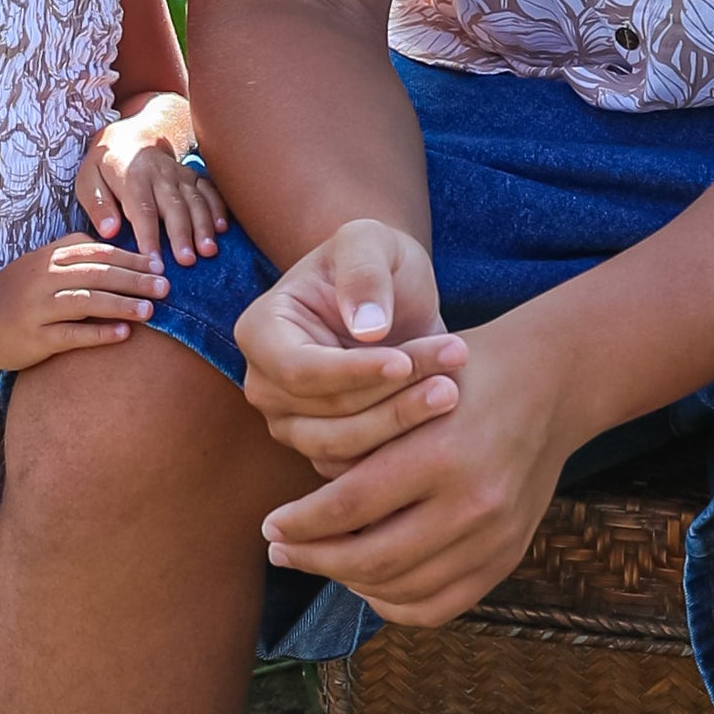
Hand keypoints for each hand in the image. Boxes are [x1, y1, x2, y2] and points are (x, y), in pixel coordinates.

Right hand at [0, 233, 167, 366]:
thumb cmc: (17, 291)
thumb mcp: (41, 263)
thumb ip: (73, 252)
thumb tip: (118, 250)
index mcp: (50, 257)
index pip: (97, 252)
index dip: (130, 258)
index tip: (159, 265)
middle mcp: (44, 278)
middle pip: (97, 274)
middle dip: (135, 280)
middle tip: (166, 287)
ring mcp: (38, 308)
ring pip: (86, 301)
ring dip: (122, 305)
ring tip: (152, 310)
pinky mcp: (35, 337)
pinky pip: (72, 334)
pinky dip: (100, 333)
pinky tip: (124, 334)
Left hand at [77, 99, 224, 265]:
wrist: (130, 135)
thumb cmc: (105, 166)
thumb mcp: (88, 179)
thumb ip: (97, 205)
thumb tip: (109, 231)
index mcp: (131, 176)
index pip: (142, 209)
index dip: (148, 236)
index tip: (153, 262)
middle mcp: (159, 174)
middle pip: (173, 206)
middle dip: (182, 234)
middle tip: (187, 261)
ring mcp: (179, 174)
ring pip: (195, 199)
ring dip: (204, 226)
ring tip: (208, 251)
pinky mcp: (193, 175)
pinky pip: (210, 190)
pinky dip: (219, 208)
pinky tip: (223, 229)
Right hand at [235, 216, 464, 477]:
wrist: (394, 297)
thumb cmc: (374, 259)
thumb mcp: (370, 240)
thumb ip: (364, 272)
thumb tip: (367, 330)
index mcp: (260, 331)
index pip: (297, 369)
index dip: (351, 372)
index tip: (404, 362)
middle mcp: (265, 385)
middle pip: (324, 414)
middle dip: (390, 397)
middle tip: (451, 373)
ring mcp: (292, 425)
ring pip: (342, 448)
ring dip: (401, 424)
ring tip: (452, 389)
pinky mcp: (326, 452)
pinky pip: (358, 472)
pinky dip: (401, 451)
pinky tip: (443, 418)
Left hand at [260, 310, 582, 628]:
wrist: (550, 384)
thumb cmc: (462, 376)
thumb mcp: (405, 389)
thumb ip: (359, 446)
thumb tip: (300, 507)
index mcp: (441, 452)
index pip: (349, 507)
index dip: (300, 524)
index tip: (270, 525)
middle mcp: (473, 502)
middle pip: (371, 558)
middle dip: (313, 559)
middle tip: (281, 549)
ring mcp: (495, 538)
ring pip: (402, 589)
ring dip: (349, 583)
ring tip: (321, 562)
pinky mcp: (507, 558)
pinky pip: (440, 607)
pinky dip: (396, 602)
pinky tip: (368, 582)